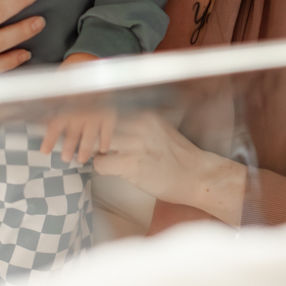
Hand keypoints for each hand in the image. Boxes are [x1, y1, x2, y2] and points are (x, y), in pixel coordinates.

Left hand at [40, 54, 116, 163]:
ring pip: (89, 138)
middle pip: (72, 136)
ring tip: (82, 159)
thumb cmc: (72, 73)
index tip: (44, 151)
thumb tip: (35, 111)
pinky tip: (104, 150)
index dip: (49, 140)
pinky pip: (108, 131)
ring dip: (85, 150)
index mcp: (64, 106)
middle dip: (68, 149)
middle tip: (65, 159)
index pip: (54, 127)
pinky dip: (106, 141)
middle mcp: (79, 114)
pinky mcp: (109, 113)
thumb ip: (49, 99)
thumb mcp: (57, 83)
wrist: (94, 61)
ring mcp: (95, 115)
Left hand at [93, 111, 246, 225]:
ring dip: (93, 152)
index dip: (95, 121)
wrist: (198, 176)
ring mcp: (137, 144)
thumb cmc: (177, 157)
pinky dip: (101, 167)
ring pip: (96, 143)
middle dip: (89, 135)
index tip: (91, 129)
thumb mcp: (158, 130)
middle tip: (88, 145)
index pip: (107, 110)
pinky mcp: (134, 165)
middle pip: (98, 124)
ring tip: (99, 157)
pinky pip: (101, 164)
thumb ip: (135, 125)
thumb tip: (107, 126)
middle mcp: (140, 125)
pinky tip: (111, 170)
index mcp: (145, 115)